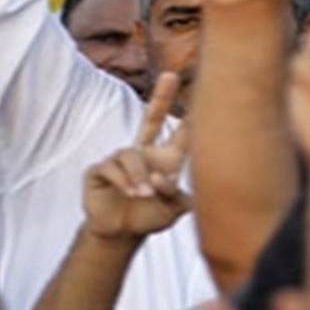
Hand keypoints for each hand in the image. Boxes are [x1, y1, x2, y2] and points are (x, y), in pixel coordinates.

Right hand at [83, 73, 191, 240]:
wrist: (120, 234)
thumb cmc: (149, 217)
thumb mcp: (173, 210)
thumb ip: (177, 195)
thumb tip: (164, 178)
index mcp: (164, 161)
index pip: (181, 137)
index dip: (193, 119)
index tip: (210, 96)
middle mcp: (143, 154)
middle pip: (151, 119)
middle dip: (162, 97)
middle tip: (171, 75)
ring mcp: (119, 159)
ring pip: (130, 155)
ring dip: (140, 176)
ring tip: (145, 194)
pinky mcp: (100, 170)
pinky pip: (112, 168)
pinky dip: (124, 181)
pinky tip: (131, 193)